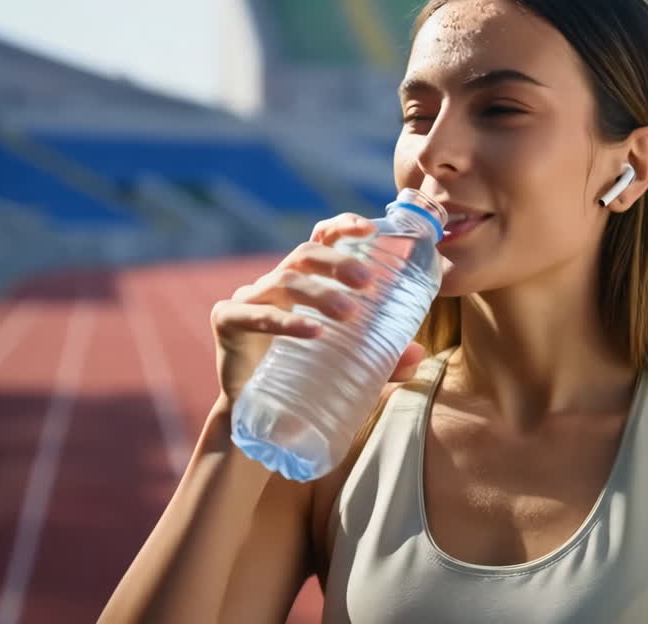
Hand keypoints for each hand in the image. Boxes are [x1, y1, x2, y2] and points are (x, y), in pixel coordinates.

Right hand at [210, 213, 426, 405]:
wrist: (260, 421)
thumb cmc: (307, 381)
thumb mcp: (352, 368)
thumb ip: (384, 360)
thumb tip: (419, 353)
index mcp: (304, 282)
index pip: (321, 239)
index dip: (342, 226)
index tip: (370, 230)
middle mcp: (275, 283)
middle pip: (304, 254)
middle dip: (337, 261)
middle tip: (367, 282)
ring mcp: (249, 299)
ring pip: (284, 280)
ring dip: (318, 292)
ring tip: (349, 313)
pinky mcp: (228, 322)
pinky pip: (257, 315)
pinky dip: (287, 321)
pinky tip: (313, 331)